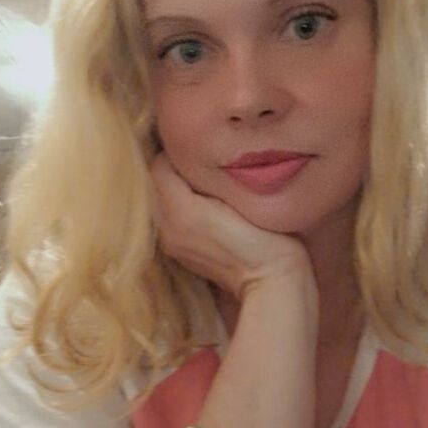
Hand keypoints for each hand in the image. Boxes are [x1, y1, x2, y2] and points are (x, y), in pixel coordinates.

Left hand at [150, 153, 312, 300]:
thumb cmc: (267, 236)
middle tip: (199, 159)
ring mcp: (170, 242)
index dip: (179, 152)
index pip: (159, 164)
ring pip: (158, 199)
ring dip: (173, 187)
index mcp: (179, 210)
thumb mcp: (239, 197)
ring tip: (200, 181)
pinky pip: (167, 216)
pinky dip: (176, 204)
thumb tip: (190, 153)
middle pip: (154, 182)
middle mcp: (166, 227)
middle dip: (172, 169)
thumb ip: (206, 173)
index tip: (200, 146)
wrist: (273, 281)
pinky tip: (201, 204)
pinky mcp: (178, 251)